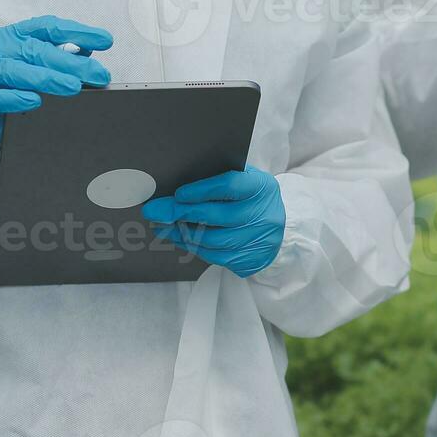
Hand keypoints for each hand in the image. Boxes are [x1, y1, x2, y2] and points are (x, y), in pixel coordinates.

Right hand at [0, 16, 112, 165]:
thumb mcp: (28, 70)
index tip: (104, 41)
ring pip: (16, 71)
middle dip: (71, 62)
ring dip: (46, 78)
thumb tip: (86, 55)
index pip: (47, 28)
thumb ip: (53, 59)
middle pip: (36, 50)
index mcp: (13, 37)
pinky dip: (15, 98)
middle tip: (98, 74)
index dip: (77, 32)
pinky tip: (34, 102)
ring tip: (73, 87)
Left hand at [142, 166, 285, 277]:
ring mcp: (257, 240)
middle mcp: (262, 214)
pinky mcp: (249, 259)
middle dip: (180, 213)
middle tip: (155, 211)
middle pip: (216, 216)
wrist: (281, 227)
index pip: (229, 186)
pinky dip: (193, 246)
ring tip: (161, 226)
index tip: (177, 194)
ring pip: (212, 239)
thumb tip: (178, 185)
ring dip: (181, 233)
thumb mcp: (245, 179)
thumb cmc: (252, 197)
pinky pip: (214, 256)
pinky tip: (179, 238)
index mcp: (261, 187)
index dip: (200, 191)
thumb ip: (219, 178)